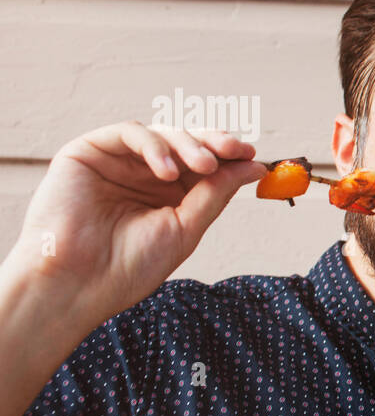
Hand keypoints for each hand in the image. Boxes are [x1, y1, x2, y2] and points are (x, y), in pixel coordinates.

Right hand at [8, 121, 265, 325]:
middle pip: (187, 143)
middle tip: (236, 150)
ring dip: (190, 144)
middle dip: (215, 143)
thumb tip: (254, 167)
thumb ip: (215, 194)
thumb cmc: (129, 265)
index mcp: (169, 193)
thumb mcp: (185, 228)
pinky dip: (154, 146)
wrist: (79, 283)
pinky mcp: (89, 152)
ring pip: (163, 134)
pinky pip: (129, 133)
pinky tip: (166, 172)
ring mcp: (117, 161)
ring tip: (205, 166)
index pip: (204, 164)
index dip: (229, 156)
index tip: (253, 157)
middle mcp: (144, 174)